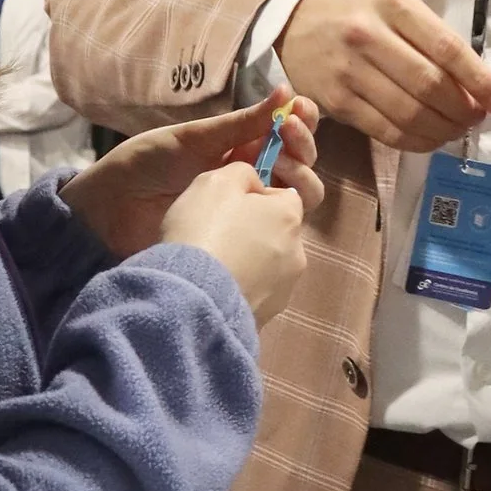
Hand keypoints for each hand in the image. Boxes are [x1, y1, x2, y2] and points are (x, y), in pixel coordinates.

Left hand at [64, 98, 320, 258]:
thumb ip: (242, 122)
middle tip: (287, 132)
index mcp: (241, 142)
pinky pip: (279, 225)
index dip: (301, 118)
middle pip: (301, 159)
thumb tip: (286, 92)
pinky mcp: (244, 235)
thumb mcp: (196, 137)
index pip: (286, 129)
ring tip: (279, 167)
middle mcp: (252, 172)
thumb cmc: (149, 164)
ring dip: (301, 174)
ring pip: (298, 192)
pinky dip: (288, 209)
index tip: (299, 110)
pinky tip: (273, 199)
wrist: (114, 209)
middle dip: (303, 143)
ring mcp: (250, 205)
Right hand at [157, 162, 314, 323]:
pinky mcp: (268, 318)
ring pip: (267, 267)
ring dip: (247, 264)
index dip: (254, 197)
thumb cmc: (204, 231)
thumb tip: (254, 183)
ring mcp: (285, 290)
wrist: (192, 298)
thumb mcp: (215, 182)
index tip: (226, 206)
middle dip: (252, 233)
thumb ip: (242, 173)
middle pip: (275, 233)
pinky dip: (240, 291)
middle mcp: (298, 253)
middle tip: (215, 236)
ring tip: (212, 268)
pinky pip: (254, 295)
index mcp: (289, 216)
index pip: (282, 196)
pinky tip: (214, 291)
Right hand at [278, 0, 490, 155]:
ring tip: (457, 130)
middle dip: (464, 110)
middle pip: (430, 85)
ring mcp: (348, 71)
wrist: (293, 22)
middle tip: (478, 118)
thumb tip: (482, 82)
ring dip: (443, 130)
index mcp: (393, 5)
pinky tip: (430, 139)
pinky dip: (416, 141)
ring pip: (410, 113)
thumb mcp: (395, 5)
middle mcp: (368, 35)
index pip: (447, 48)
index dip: (480, 80)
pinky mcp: (336, 102)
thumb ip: (435, 38)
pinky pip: (386, 131)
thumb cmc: (357, 11)